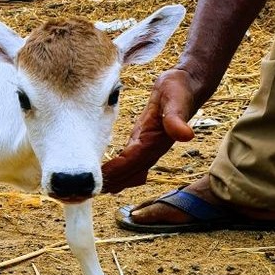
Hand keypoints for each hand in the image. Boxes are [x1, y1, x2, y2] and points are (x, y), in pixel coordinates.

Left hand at [101, 69, 197, 193]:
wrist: (186, 85)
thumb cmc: (179, 90)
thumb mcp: (176, 99)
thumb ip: (177, 117)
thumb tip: (185, 136)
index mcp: (156, 142)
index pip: (132, 162)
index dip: (116, 172)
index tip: (98, 178)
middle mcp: (152, 150)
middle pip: (129, 173)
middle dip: (111, 181)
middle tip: (88, 189)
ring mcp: (149, 148)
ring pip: (131, 173)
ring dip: (115, 181)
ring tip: (93, 187)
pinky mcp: (143, 143)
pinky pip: (130, 163)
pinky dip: (118, 172)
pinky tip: (106, 174)